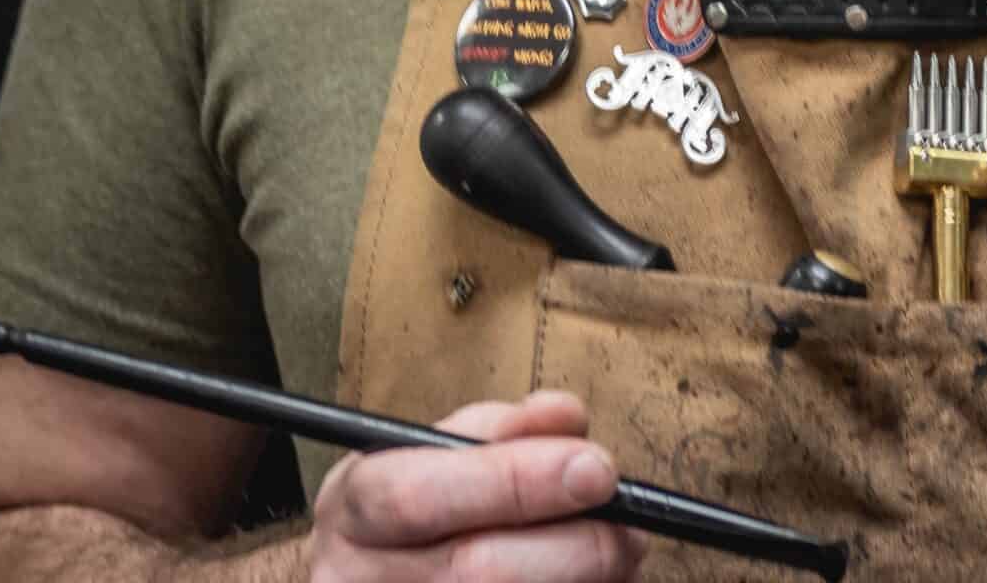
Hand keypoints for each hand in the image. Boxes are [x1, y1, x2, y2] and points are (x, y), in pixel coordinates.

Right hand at [312, 391, 645, 581]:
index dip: (515, 482)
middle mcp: (359, 578)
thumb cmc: (400, 513)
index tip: (596, 467)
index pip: (425, 496)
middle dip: (573, 546)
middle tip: (630, 525)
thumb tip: (570, 420)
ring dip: (582, 582)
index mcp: (355, 509)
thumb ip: (496, 431)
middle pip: (476, 572)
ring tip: (620, 556)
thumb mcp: (422, 454)